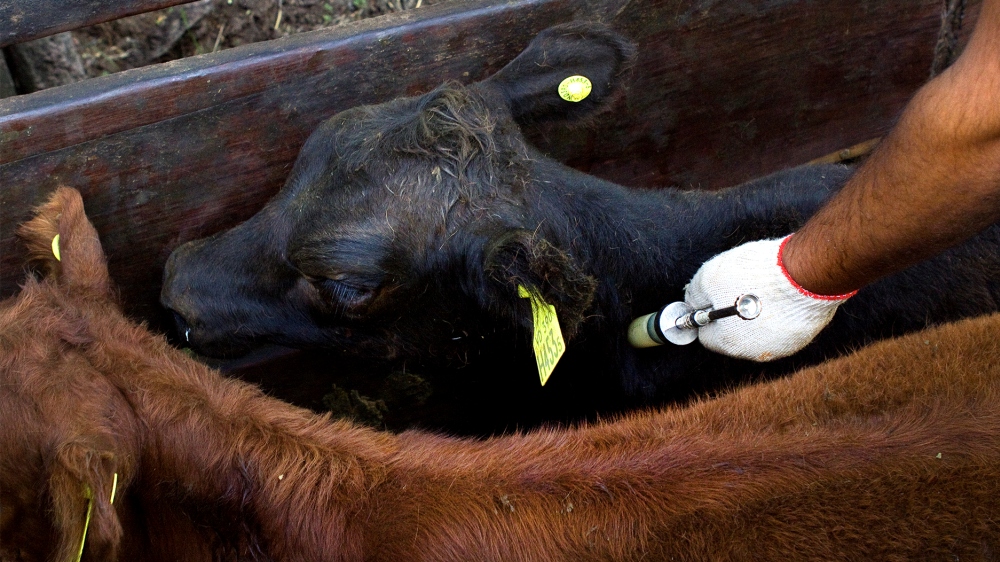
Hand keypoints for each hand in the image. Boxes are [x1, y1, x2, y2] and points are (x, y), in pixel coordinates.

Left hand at [684, 236, 854, 360]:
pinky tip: (779, 296)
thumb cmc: (755, 275)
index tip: (712, 299)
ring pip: (759, 332)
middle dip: (731, 317)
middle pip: (733, 336)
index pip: (707, 335)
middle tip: (737, 290)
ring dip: (756, 316)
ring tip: (760, 291)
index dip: (706, 315)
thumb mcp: (708, 277)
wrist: (805, 273)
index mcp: (728, 343)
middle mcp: (755, 352)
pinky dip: (779, 314)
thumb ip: (695, 295)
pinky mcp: (803, 337)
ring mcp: (782, 347)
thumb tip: (693, 303)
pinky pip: (782, 327)